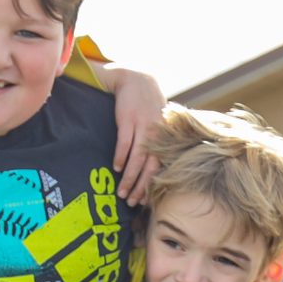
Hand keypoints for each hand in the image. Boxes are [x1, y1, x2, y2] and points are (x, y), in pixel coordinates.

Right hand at [104, 64, 166, 202]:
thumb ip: (158, 141)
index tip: (145, 201)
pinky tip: (117, 169)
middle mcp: (156, 135)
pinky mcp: (128, 119)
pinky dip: (121, 157)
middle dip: (140, 187)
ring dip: (129, 178)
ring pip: (137, 159)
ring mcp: (143, 127)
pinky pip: (125, 143)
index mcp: (164, 138)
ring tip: (121, 192)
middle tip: (132, 203)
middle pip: (149, 167)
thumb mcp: (158, 122)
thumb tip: (153, 165)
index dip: (152, 185)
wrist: (137, 78)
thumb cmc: (147, 104)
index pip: (160, 167)